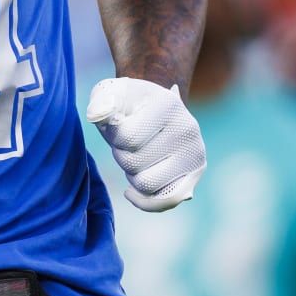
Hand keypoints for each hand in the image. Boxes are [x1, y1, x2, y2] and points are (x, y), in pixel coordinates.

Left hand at [86, 77, 204, 210]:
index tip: (117, 124)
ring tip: (136, 156)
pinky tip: (131, 190)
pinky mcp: (194, 174)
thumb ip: (101, 102)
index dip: (112, 136)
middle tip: (127, 142)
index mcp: (168, 104)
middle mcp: (187, 129)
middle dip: (120, 155)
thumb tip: (100, 115)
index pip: (126, 137)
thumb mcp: (113, 92)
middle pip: (133, 163)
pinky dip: (143, 200)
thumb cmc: (128, 104)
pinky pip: (165, 202)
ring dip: (131, 174)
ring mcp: (195, 154)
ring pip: (145, 185)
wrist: (157, 107)